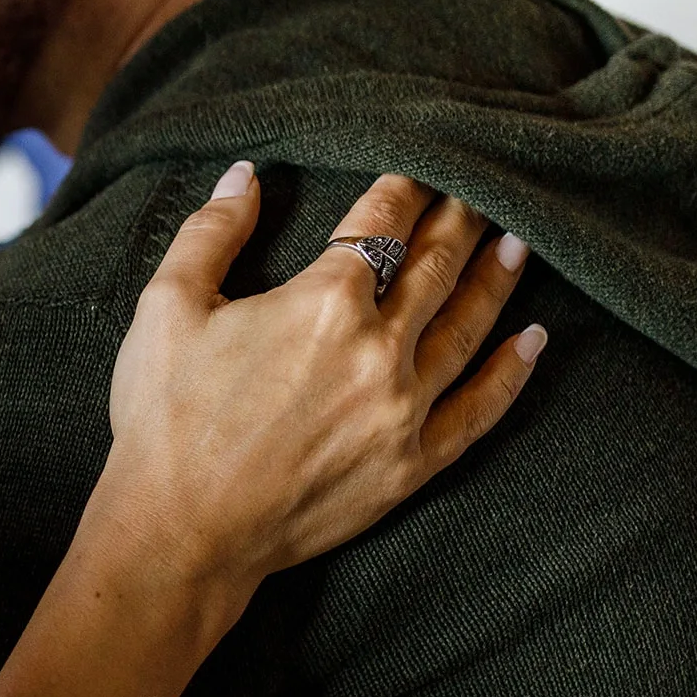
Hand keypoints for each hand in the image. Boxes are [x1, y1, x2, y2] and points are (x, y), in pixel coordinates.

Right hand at [96, 165, 542, 604]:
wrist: (180, 530)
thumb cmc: (164, 417)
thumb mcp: (166, 307)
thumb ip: (211, 232)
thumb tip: (244, 176)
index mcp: (323, 302)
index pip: (379, 225)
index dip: (401, 188)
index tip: (416, 166)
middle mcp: (378, 351)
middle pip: (435, 268)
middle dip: (458, 222)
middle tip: (481, 188)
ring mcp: (403, 412)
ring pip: (468, 329)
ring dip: (495, 280)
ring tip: (516, 242)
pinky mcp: (411, 466)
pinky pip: (478, 411)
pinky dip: (510, 373)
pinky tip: (531, 341)